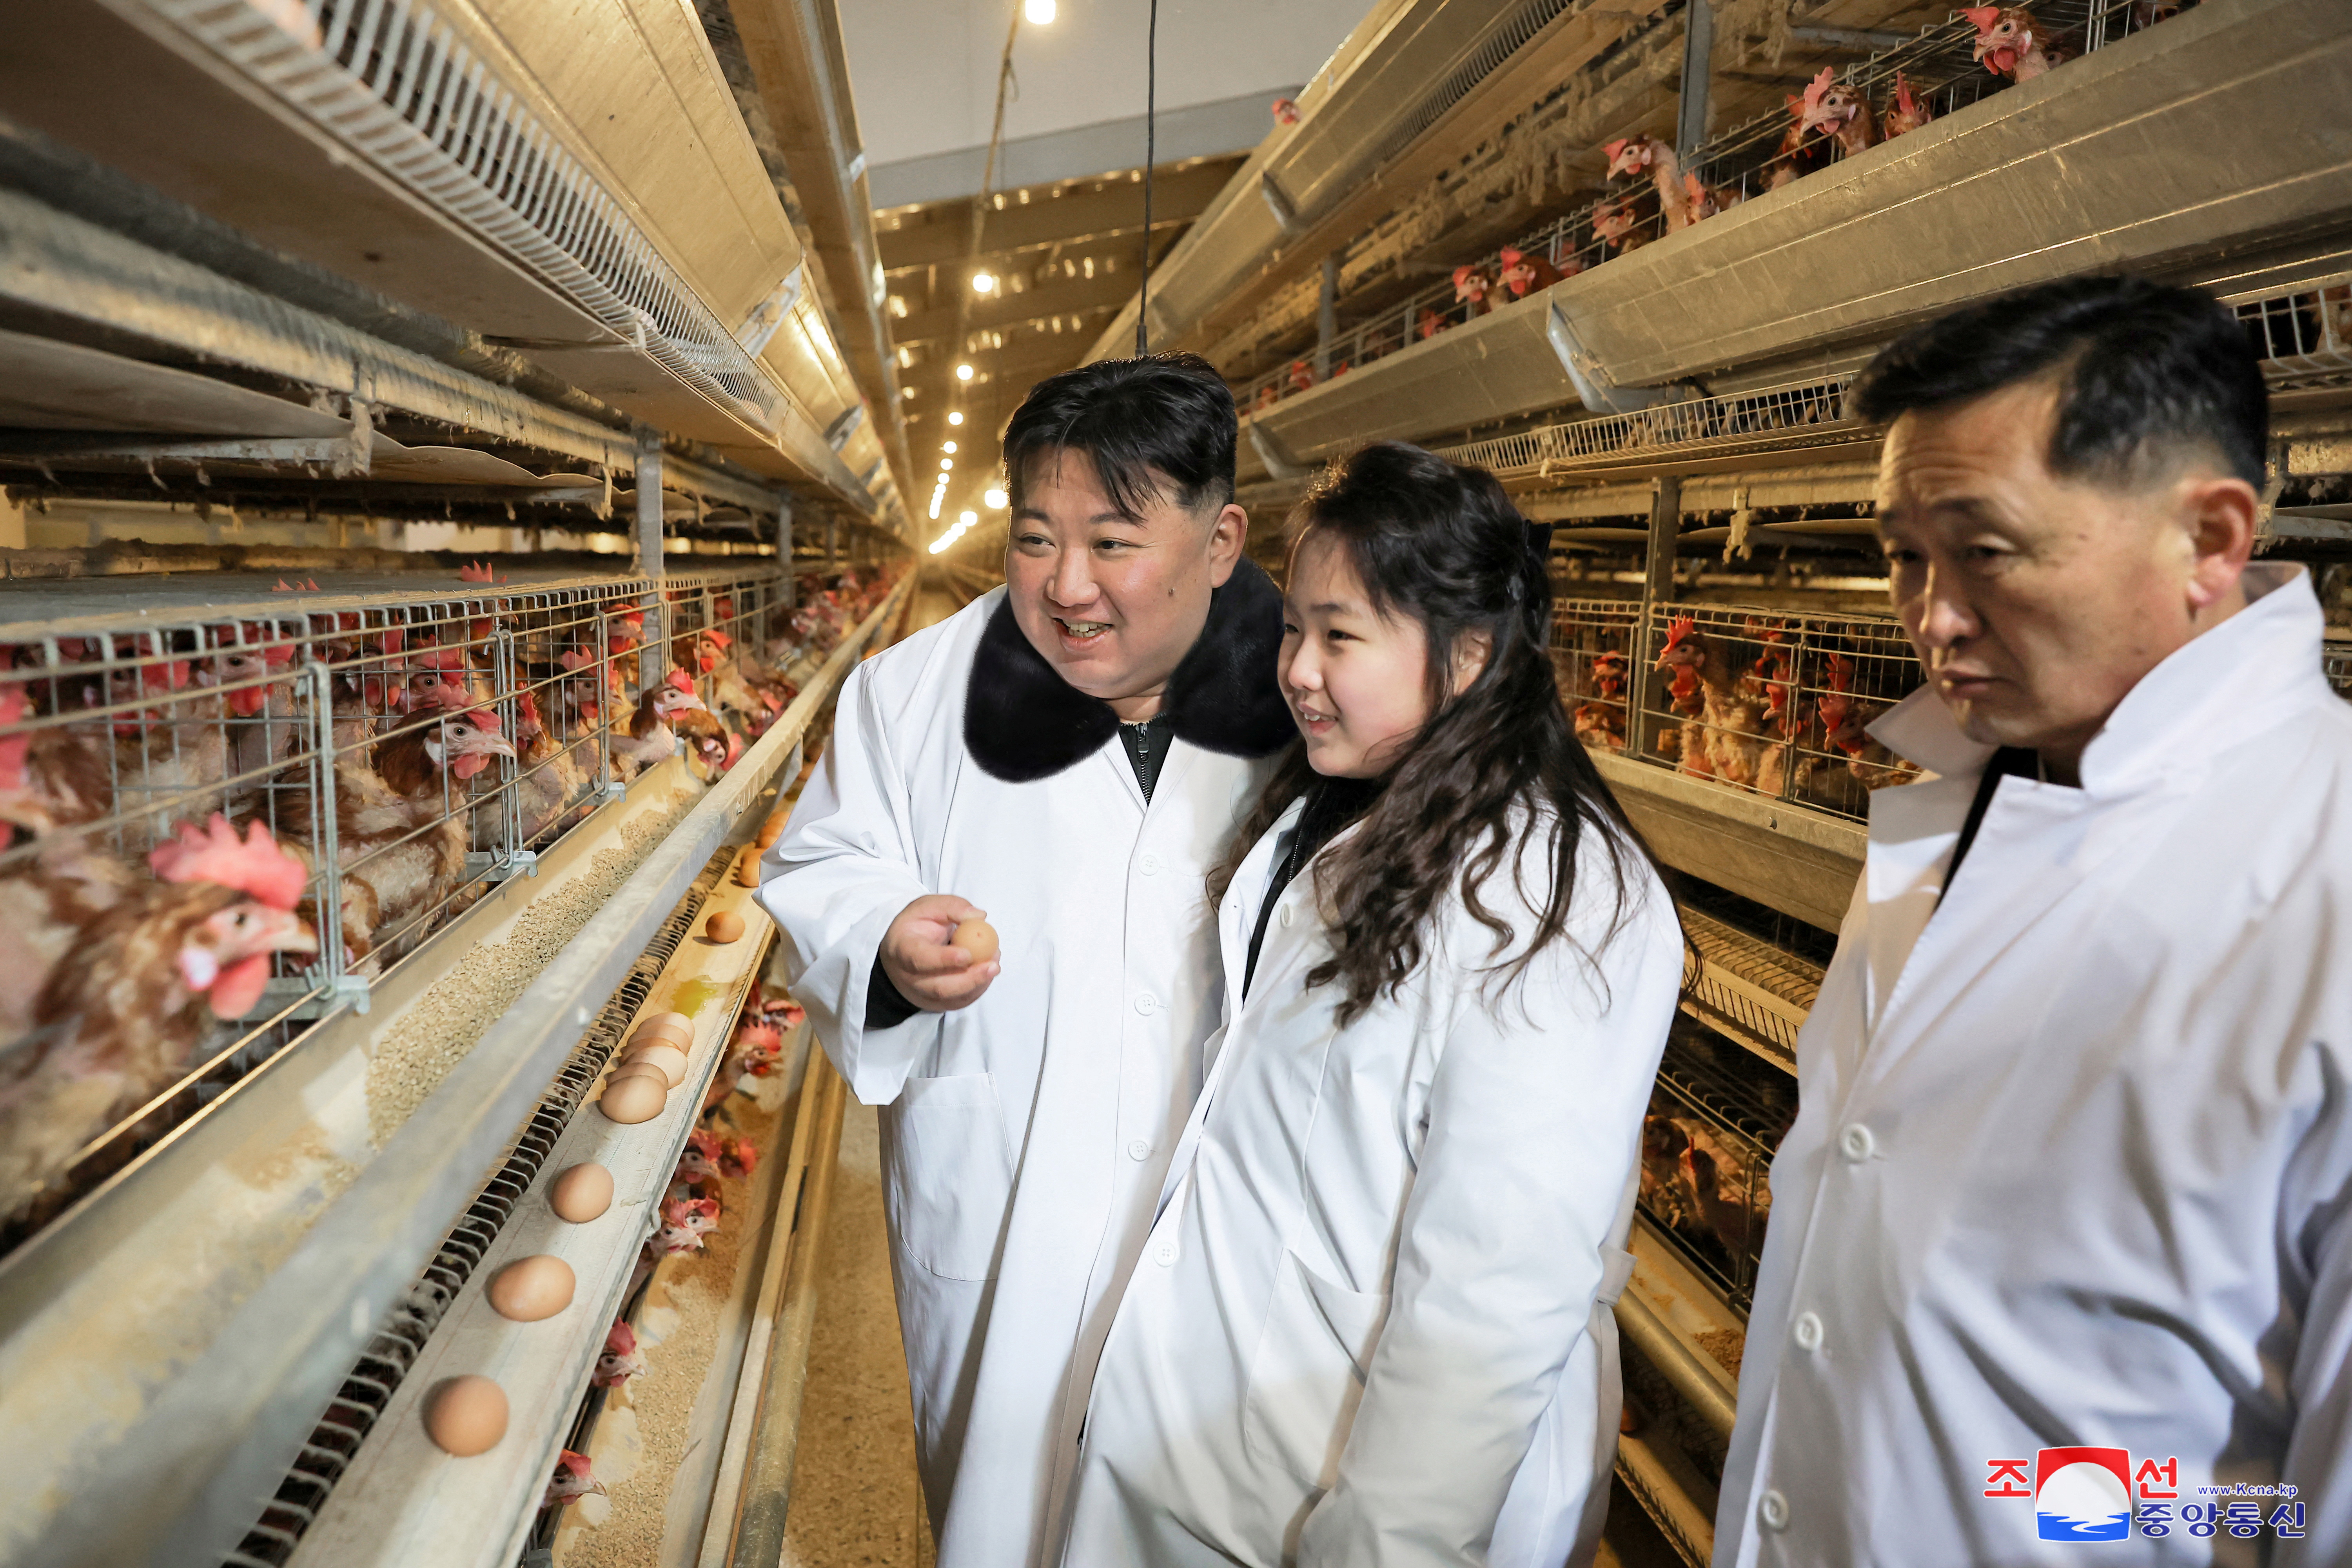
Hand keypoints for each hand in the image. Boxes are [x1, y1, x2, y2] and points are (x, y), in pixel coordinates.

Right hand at [879, 894, 999, 1011]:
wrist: (904, 948)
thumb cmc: (917, 925)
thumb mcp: (929, 906)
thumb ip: (953, 907)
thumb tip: (979, 917)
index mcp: (902, 949)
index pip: (920, 959)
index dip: (943, 959)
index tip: (968, 954)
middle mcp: (908, 977)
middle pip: (939, 988)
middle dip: (969, 979)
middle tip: (993, 966)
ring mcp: (922, 994)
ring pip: (953, 998)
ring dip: (978, 983)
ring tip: (994, 964)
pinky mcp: (936, 1003)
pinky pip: (961, 1001)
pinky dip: (978, 988)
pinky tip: (987, 971)